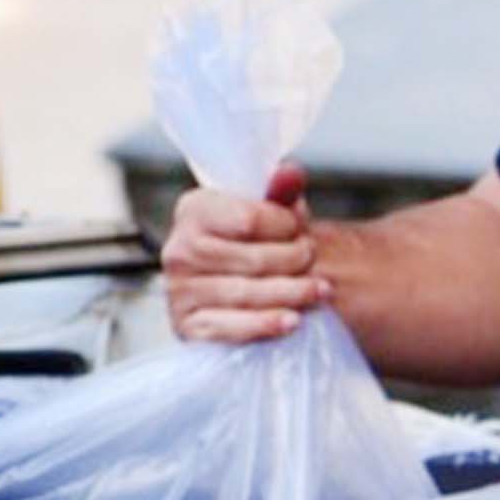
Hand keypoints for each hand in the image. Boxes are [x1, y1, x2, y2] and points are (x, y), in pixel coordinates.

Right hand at [163, 161, 332, 342]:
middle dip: (294, 260)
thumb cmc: (258, 245)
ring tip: (321, 290)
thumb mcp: (271, 215)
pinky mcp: (188, 327)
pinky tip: (293, 321)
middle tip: (313, 260)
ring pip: (247, 293)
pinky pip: (230, 327)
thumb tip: (291, 172)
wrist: (241, 292)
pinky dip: (265, 324)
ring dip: (292, 293)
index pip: (250, 218)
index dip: (286, 225)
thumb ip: (281, 192)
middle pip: (253, 258)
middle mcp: (179, 250)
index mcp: (194, 211)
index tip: (300, 229)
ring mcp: (179, 291)